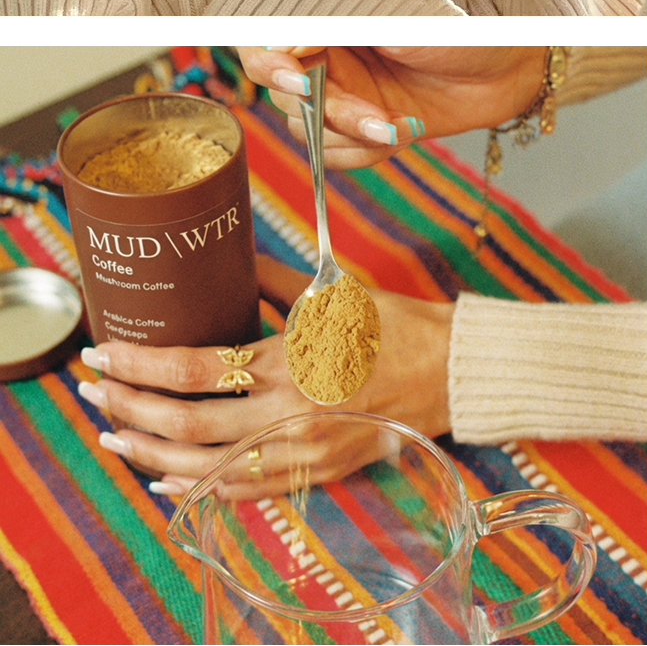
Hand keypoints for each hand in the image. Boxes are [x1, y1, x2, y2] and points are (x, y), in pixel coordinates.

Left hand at [77, 256, 453, 497]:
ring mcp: (302, 451)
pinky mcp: (315, 473)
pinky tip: (166, 477)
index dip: (140, 362)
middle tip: (92, 389)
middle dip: (128, 407)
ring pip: (204, 467)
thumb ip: (273, 281)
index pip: (196, 368)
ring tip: (113, 432)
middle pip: (186, 424)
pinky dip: (197, 488)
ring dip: (148, 453)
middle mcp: (291, 413)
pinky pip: (243, 490)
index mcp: (293, 361)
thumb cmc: (397, 325)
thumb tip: (228, 259)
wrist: (450, 371)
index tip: (102, 351)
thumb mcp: (334, 293)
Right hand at [236, 46, 547, 167]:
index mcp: (328, 21)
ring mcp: (347, 95)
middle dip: (329, 113)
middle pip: (285, 98)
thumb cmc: (461, 30)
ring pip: (310, 132)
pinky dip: (365, 153)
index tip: (299, 80)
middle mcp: (329, 56)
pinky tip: (402, 133)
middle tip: (374, 116)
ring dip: (352, 137)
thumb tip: (280, 44)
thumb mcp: (397, 23)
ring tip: (399, 124)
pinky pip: (338, 155)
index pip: (265, 44)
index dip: (270, 67)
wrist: (513, 67)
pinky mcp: (368, 128)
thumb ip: (337, 30)